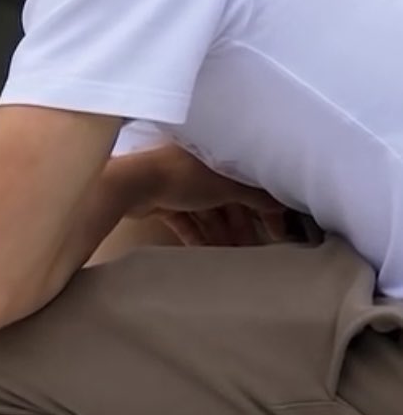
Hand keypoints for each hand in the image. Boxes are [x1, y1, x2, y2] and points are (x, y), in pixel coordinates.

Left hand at [126, 144, 289, 245]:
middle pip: (229, 201)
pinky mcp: (162, 203)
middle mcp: (200, 168)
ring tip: (236, 258)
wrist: (132, 185)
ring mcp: (179, 186)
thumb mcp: (225, 185)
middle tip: (258, 250)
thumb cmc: (180, 176)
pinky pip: (186, 222)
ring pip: (208, 214)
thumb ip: (254, 195)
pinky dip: (197, 236)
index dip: (267, 207)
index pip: (251, 184)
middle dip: (243, 226)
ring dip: (222, 235)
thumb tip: (282, 203)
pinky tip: (208, 254)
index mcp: (218, 156)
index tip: (280, 231)